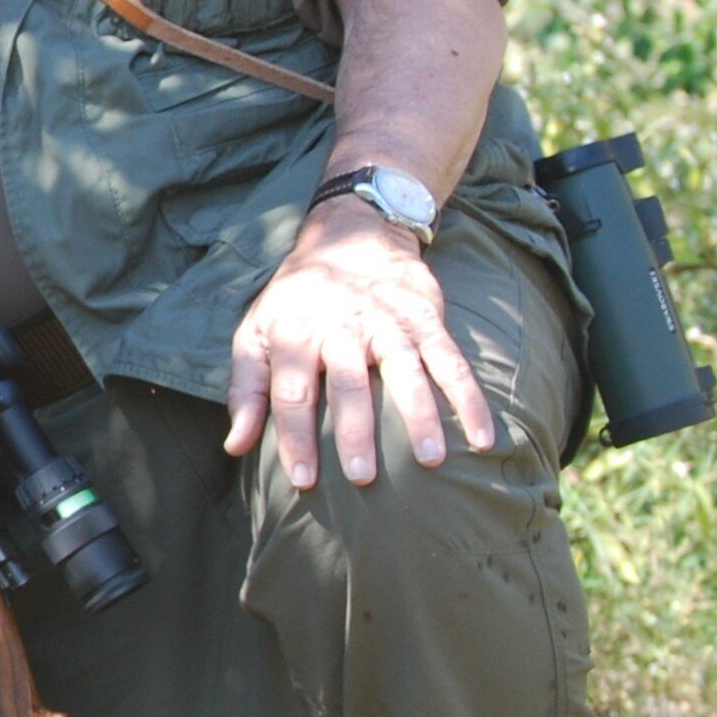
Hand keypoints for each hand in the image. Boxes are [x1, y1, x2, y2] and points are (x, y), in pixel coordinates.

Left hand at [224, 201, 497, 488]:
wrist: (352, 235)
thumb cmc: (296, 300)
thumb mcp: (256, 333)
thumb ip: (246, 391)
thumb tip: (234, 447)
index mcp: (294, 335)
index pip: (291, 394)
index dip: (295, 438)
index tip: (304, 481)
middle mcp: (341, 329)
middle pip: (348, 386)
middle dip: (354, 433)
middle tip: (362, 478)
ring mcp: (388, 323)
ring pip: (406, 374)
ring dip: (420, 418)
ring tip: (430, 460)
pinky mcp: (426, 319)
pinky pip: (452, 362)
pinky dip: (469, 399)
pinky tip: (481, 437)